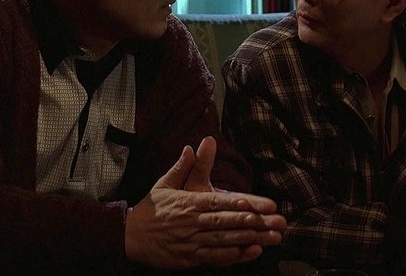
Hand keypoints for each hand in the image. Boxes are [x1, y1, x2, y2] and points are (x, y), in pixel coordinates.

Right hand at [125, 138, 285, 268]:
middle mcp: (191, 223)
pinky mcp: (190, 258)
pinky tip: (252, 251)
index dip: (237, 204)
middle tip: (275, 220)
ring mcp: (191, 242)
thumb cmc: (152, 208)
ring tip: (270, 237)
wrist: (130, 236)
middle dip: (252, 222)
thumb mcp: (165, 184)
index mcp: (188, 203)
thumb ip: (183, 166)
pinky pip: (216, 257)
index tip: (257, 204)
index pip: (217, 203)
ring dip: (248, 239)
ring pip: (224, 241)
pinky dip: (234, 255)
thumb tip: (193, 146)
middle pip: (225, 222)